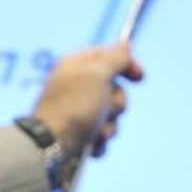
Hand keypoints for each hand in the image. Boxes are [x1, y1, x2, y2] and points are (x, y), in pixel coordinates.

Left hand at [32, 42, 143, 159]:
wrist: (51, 146)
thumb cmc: (75, 107)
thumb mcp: (98, 74)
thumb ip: (115, 58)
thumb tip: (125, 45)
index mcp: (76, 65)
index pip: (108, 55)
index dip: (126, 64)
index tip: (139, 78)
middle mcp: (75, 86)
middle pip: (114, 88)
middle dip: (117, 103)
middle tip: (105, 109)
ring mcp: (76, 110)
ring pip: (110, 114)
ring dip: (109, 125)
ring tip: (96, 132)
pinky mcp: (77, 133)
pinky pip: (101, 134)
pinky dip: (99, 140)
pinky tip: (90, 143)